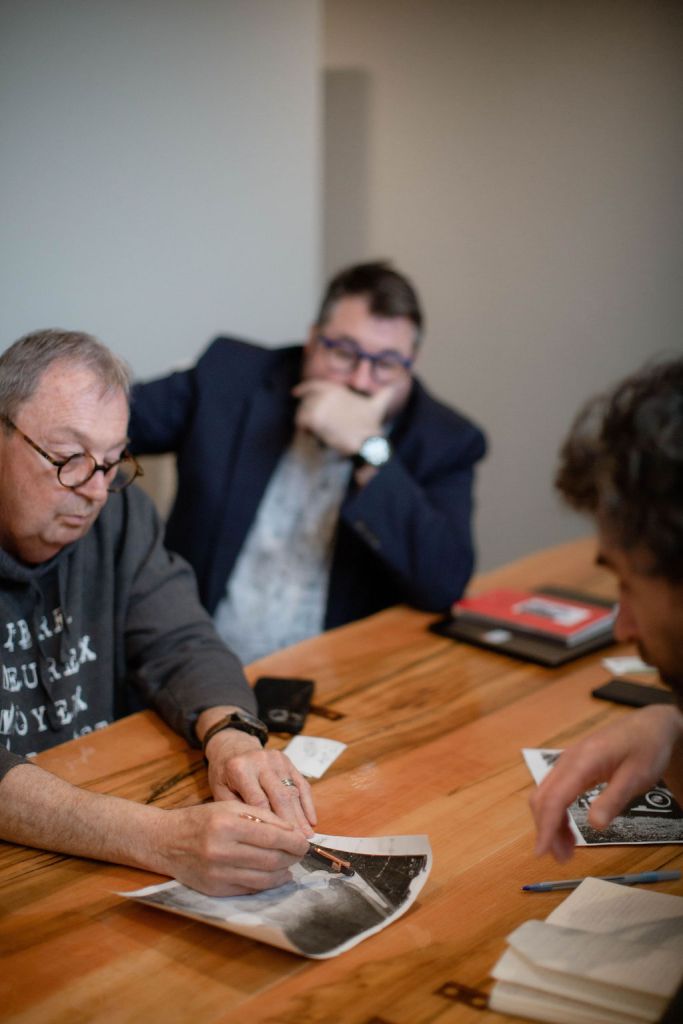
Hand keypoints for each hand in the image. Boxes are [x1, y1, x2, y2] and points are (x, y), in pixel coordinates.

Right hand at [156, 799, 309, 895]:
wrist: (165, 841)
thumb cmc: (201, 819)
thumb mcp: (229, 806)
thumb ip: (261, 816)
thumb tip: (292, 831)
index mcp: (226, 824)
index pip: (271, 836)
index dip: (293, 841)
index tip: (305, 841)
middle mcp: (221, 850)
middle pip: (270, 859)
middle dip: (291, 857)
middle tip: (300, 853)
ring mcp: (217, 873)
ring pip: (264, 878)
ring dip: (283, 872)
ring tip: (290, 864)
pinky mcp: (215, 889)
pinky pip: (251, 889)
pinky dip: (268, 883)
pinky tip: (276, 875)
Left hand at [204, 727, 315, 836]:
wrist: (232, 747)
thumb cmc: (224, 775)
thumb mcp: (220, 791)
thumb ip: (238, 811)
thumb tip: (260, 836)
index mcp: (240, 768)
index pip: (259, 801)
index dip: (270, 824)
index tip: (277, 846)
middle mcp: (261, 761)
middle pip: (280, 797)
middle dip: (291, 824)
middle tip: (297, 846)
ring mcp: (277, 760)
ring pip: (293, 792)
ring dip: (301, 817)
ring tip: (306, 839)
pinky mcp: (288, 761)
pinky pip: (302, 784)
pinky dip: (307, 804)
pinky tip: (311, 821)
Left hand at [292, 380, 393, 454]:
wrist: (367, 441)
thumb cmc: (371, 426)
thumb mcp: (378, 405)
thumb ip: (384, 394)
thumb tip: (395, 386)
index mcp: (336, 389)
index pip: (313, 385)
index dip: (302, 389)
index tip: (294, 393)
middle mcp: (326, 394)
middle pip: (305, 402)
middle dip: (307, 412)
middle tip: (313, 424)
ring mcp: (319, 405)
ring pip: (301, 412)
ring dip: (306, 423)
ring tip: (316, 432)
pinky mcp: (314, 418)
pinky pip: (300, 423)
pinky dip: (304, 430)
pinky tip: (314, 436)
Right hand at [529, 705, 682, 861]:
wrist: (650, 726)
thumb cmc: (646, 748)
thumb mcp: (636, 778)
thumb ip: (613, 800)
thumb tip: (594, 826)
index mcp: (582, 761)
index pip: (554, 798)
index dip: (545, 827)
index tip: (541, 852)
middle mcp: (568, 760)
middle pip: (543, 797)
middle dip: (546, 829)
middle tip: (562, 858)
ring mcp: (568, 762)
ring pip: (546, 795)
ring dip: (551, 823)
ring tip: (566, 850)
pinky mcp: (573, 766)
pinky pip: (556, 790)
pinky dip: (557, 812)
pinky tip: (568, 829)